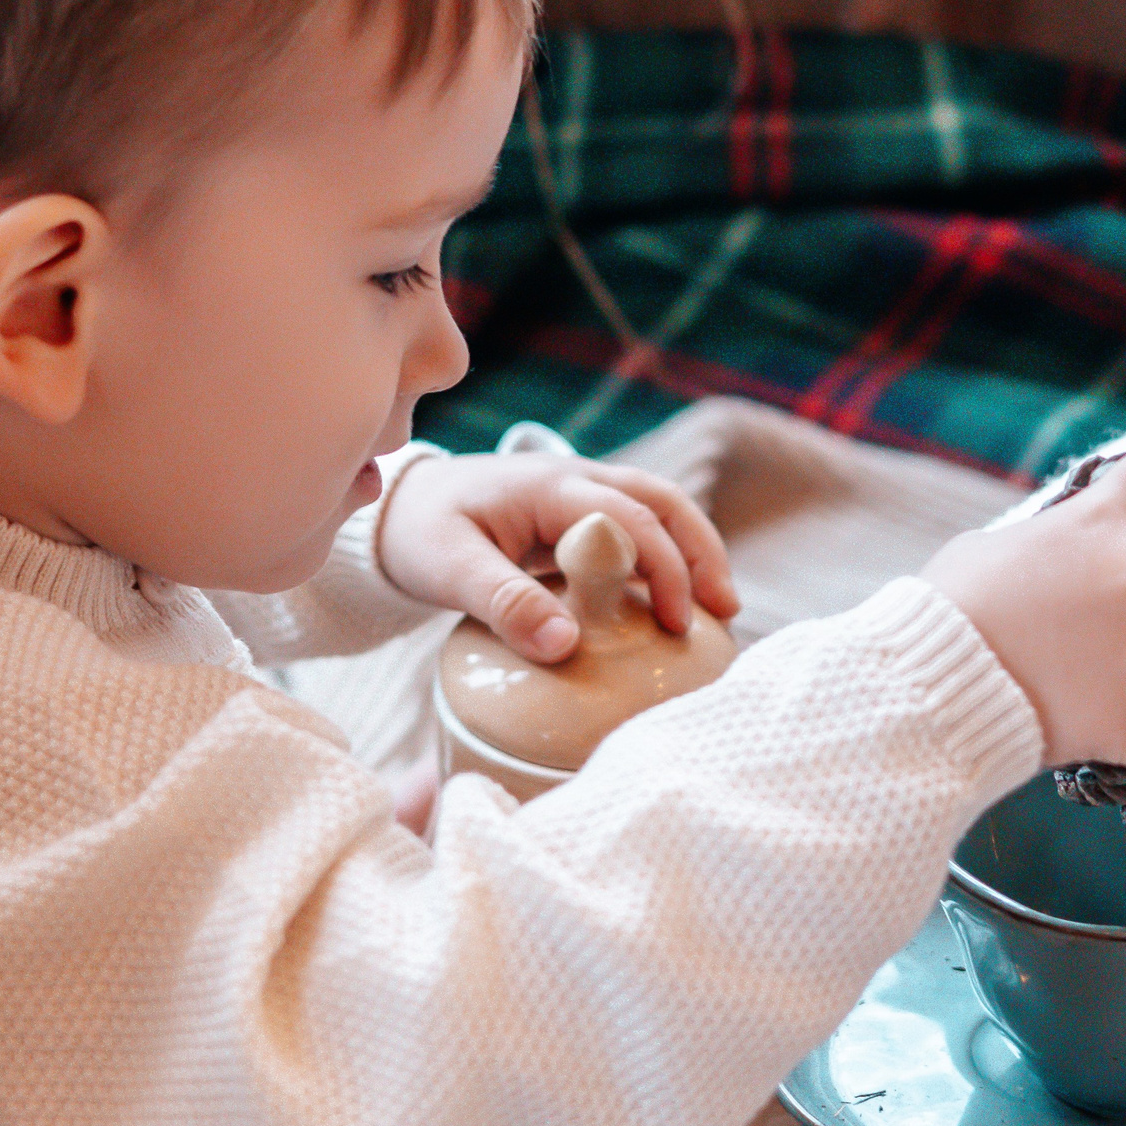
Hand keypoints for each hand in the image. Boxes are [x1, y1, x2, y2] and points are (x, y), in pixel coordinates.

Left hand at [376, 454, 740, 661]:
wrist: (400, 507)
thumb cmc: (420, 534)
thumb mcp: (448, 570)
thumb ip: (504, 604)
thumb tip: (567, 647)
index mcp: (549, 487)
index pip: (628, 518)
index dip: (663, 567)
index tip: (675, 624)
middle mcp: (576, 479)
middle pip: (663, 501)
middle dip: (701, 553)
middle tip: (724, 614)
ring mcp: (582, 493)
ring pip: (659, 508)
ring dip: (694, 552)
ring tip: (718, 612)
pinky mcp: (581, 515)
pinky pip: (638, 528)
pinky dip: (668, 559)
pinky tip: (674, 607)